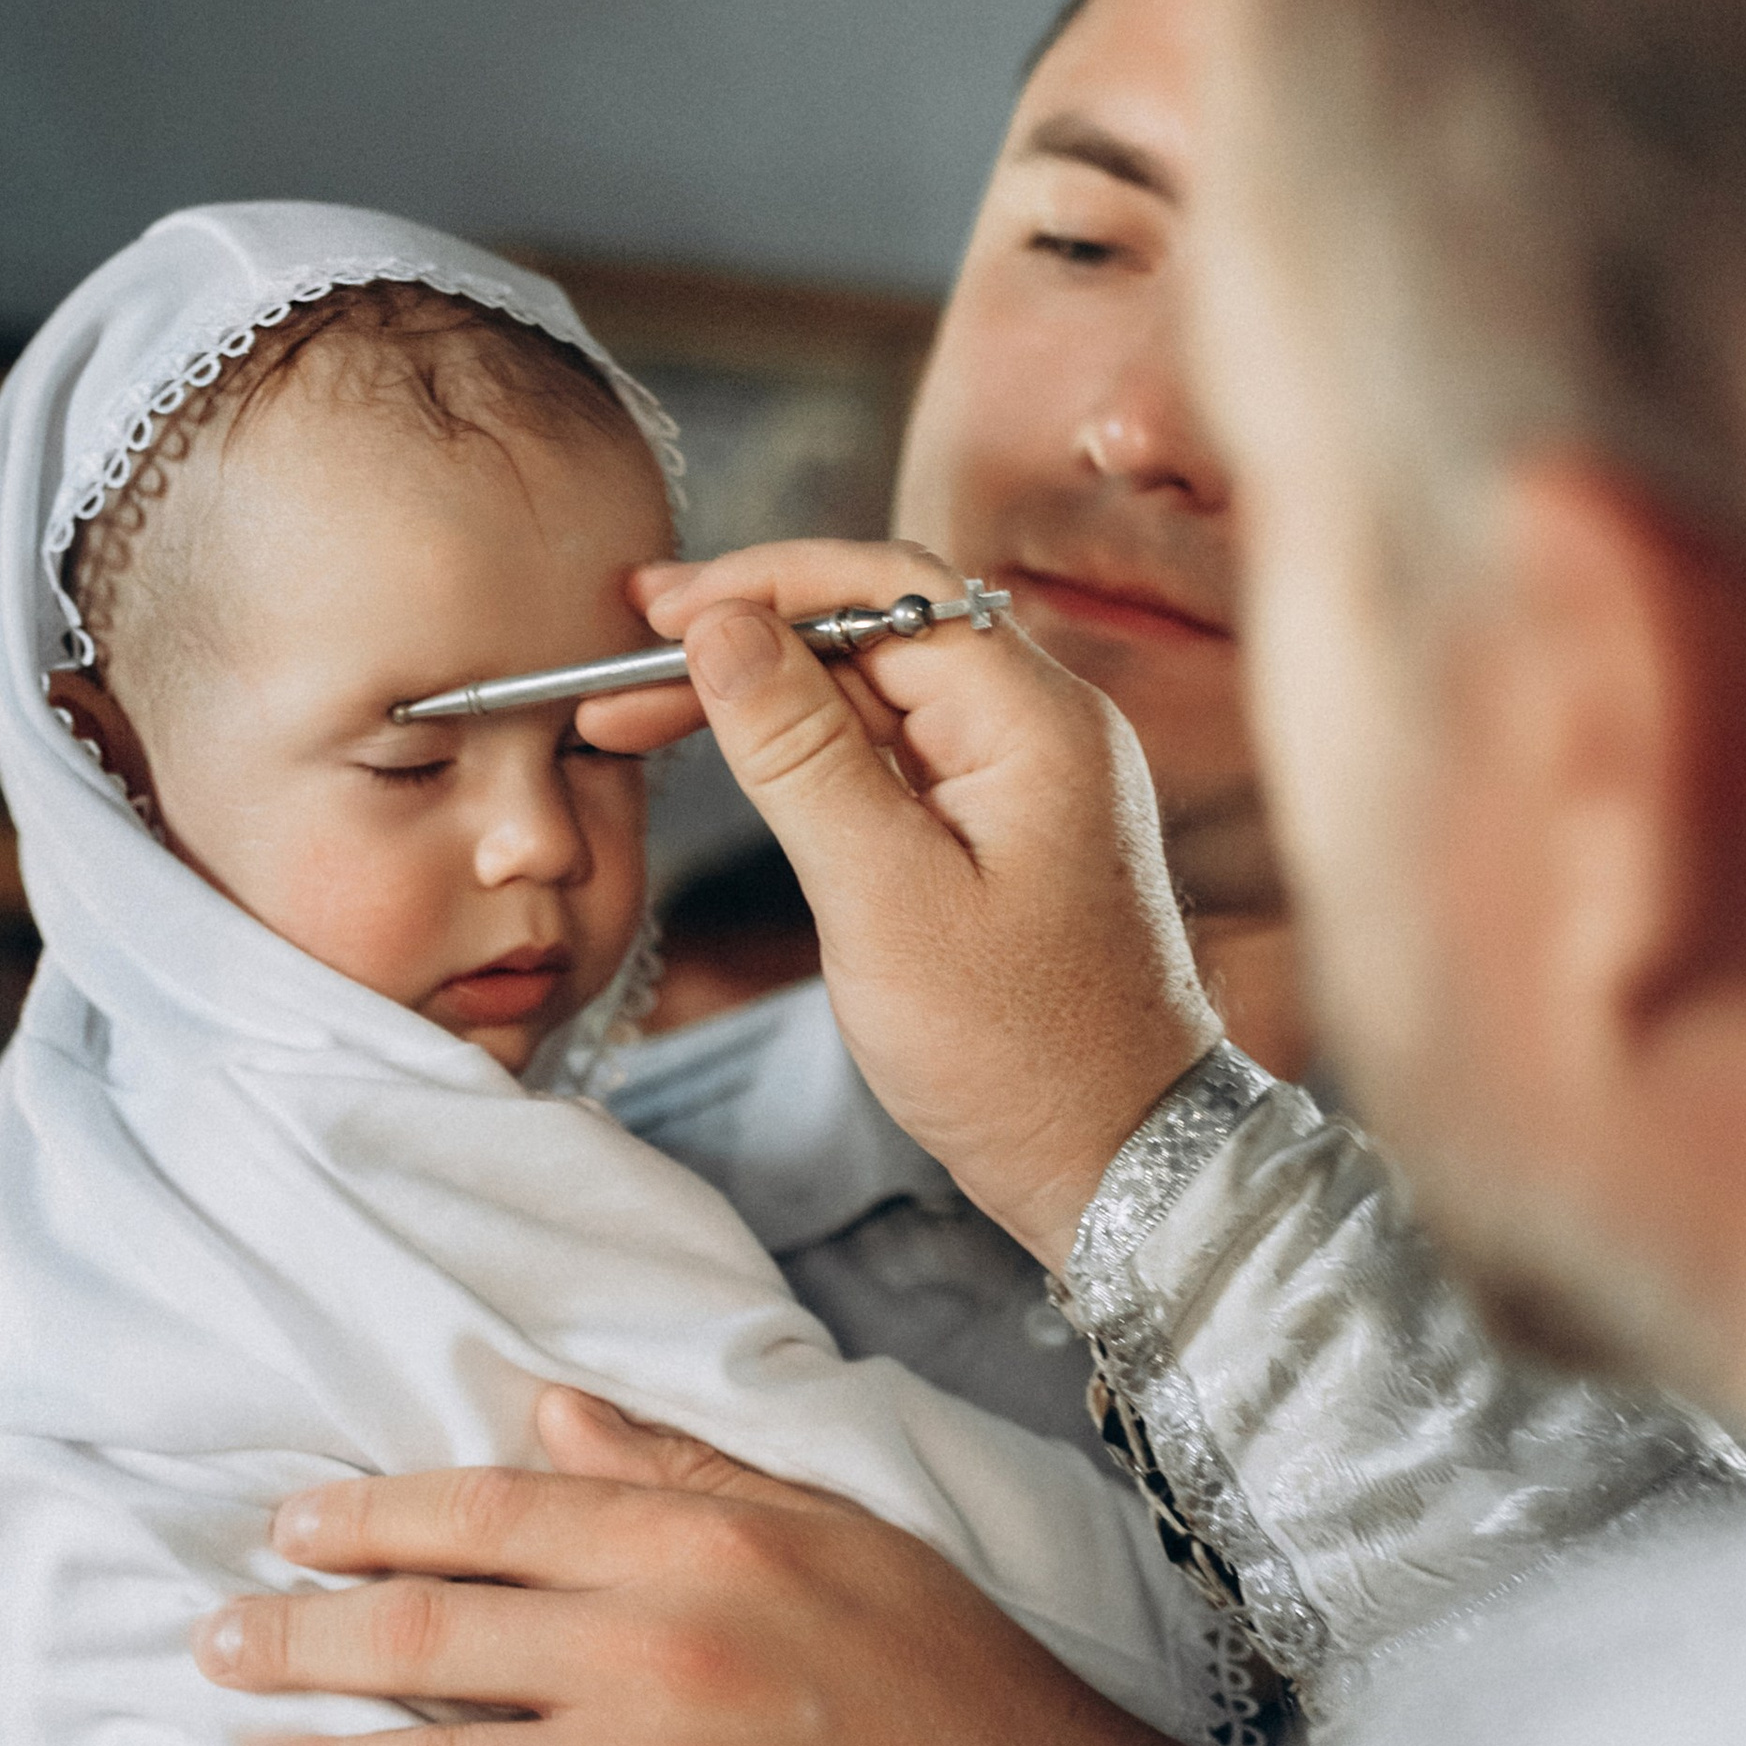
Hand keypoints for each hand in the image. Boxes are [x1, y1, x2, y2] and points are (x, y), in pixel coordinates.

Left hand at [203, 1389, 1262, 1745]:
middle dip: (296, 1641)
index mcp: (701, 1544)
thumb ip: (683, 1473)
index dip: (364, 1521)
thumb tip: (543, 1413)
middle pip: (427, 1636)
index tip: (285, 1532)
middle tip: (215, 1648)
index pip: (484, 1513)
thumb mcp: (839, 1536)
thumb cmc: (956, 1686)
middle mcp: (660, 1651)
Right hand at [575, 538, 1220, 1268]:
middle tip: (624, 662)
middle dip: (749, 635)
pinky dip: (813, 751)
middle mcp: (1047, 729)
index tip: (655, 610)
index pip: (889, 590)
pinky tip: (738, 759)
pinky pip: (900, 755)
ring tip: (647, 712)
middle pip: (879, 631)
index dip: (762, 583)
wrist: (1121, 1162)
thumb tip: (723, 630)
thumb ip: (798, 754)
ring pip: (880, 693)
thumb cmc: (1018, 1054)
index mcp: (1039, 723)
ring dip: (769, 694)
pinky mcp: (1007, 832)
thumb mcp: (882, 900)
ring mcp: (1031, 781)